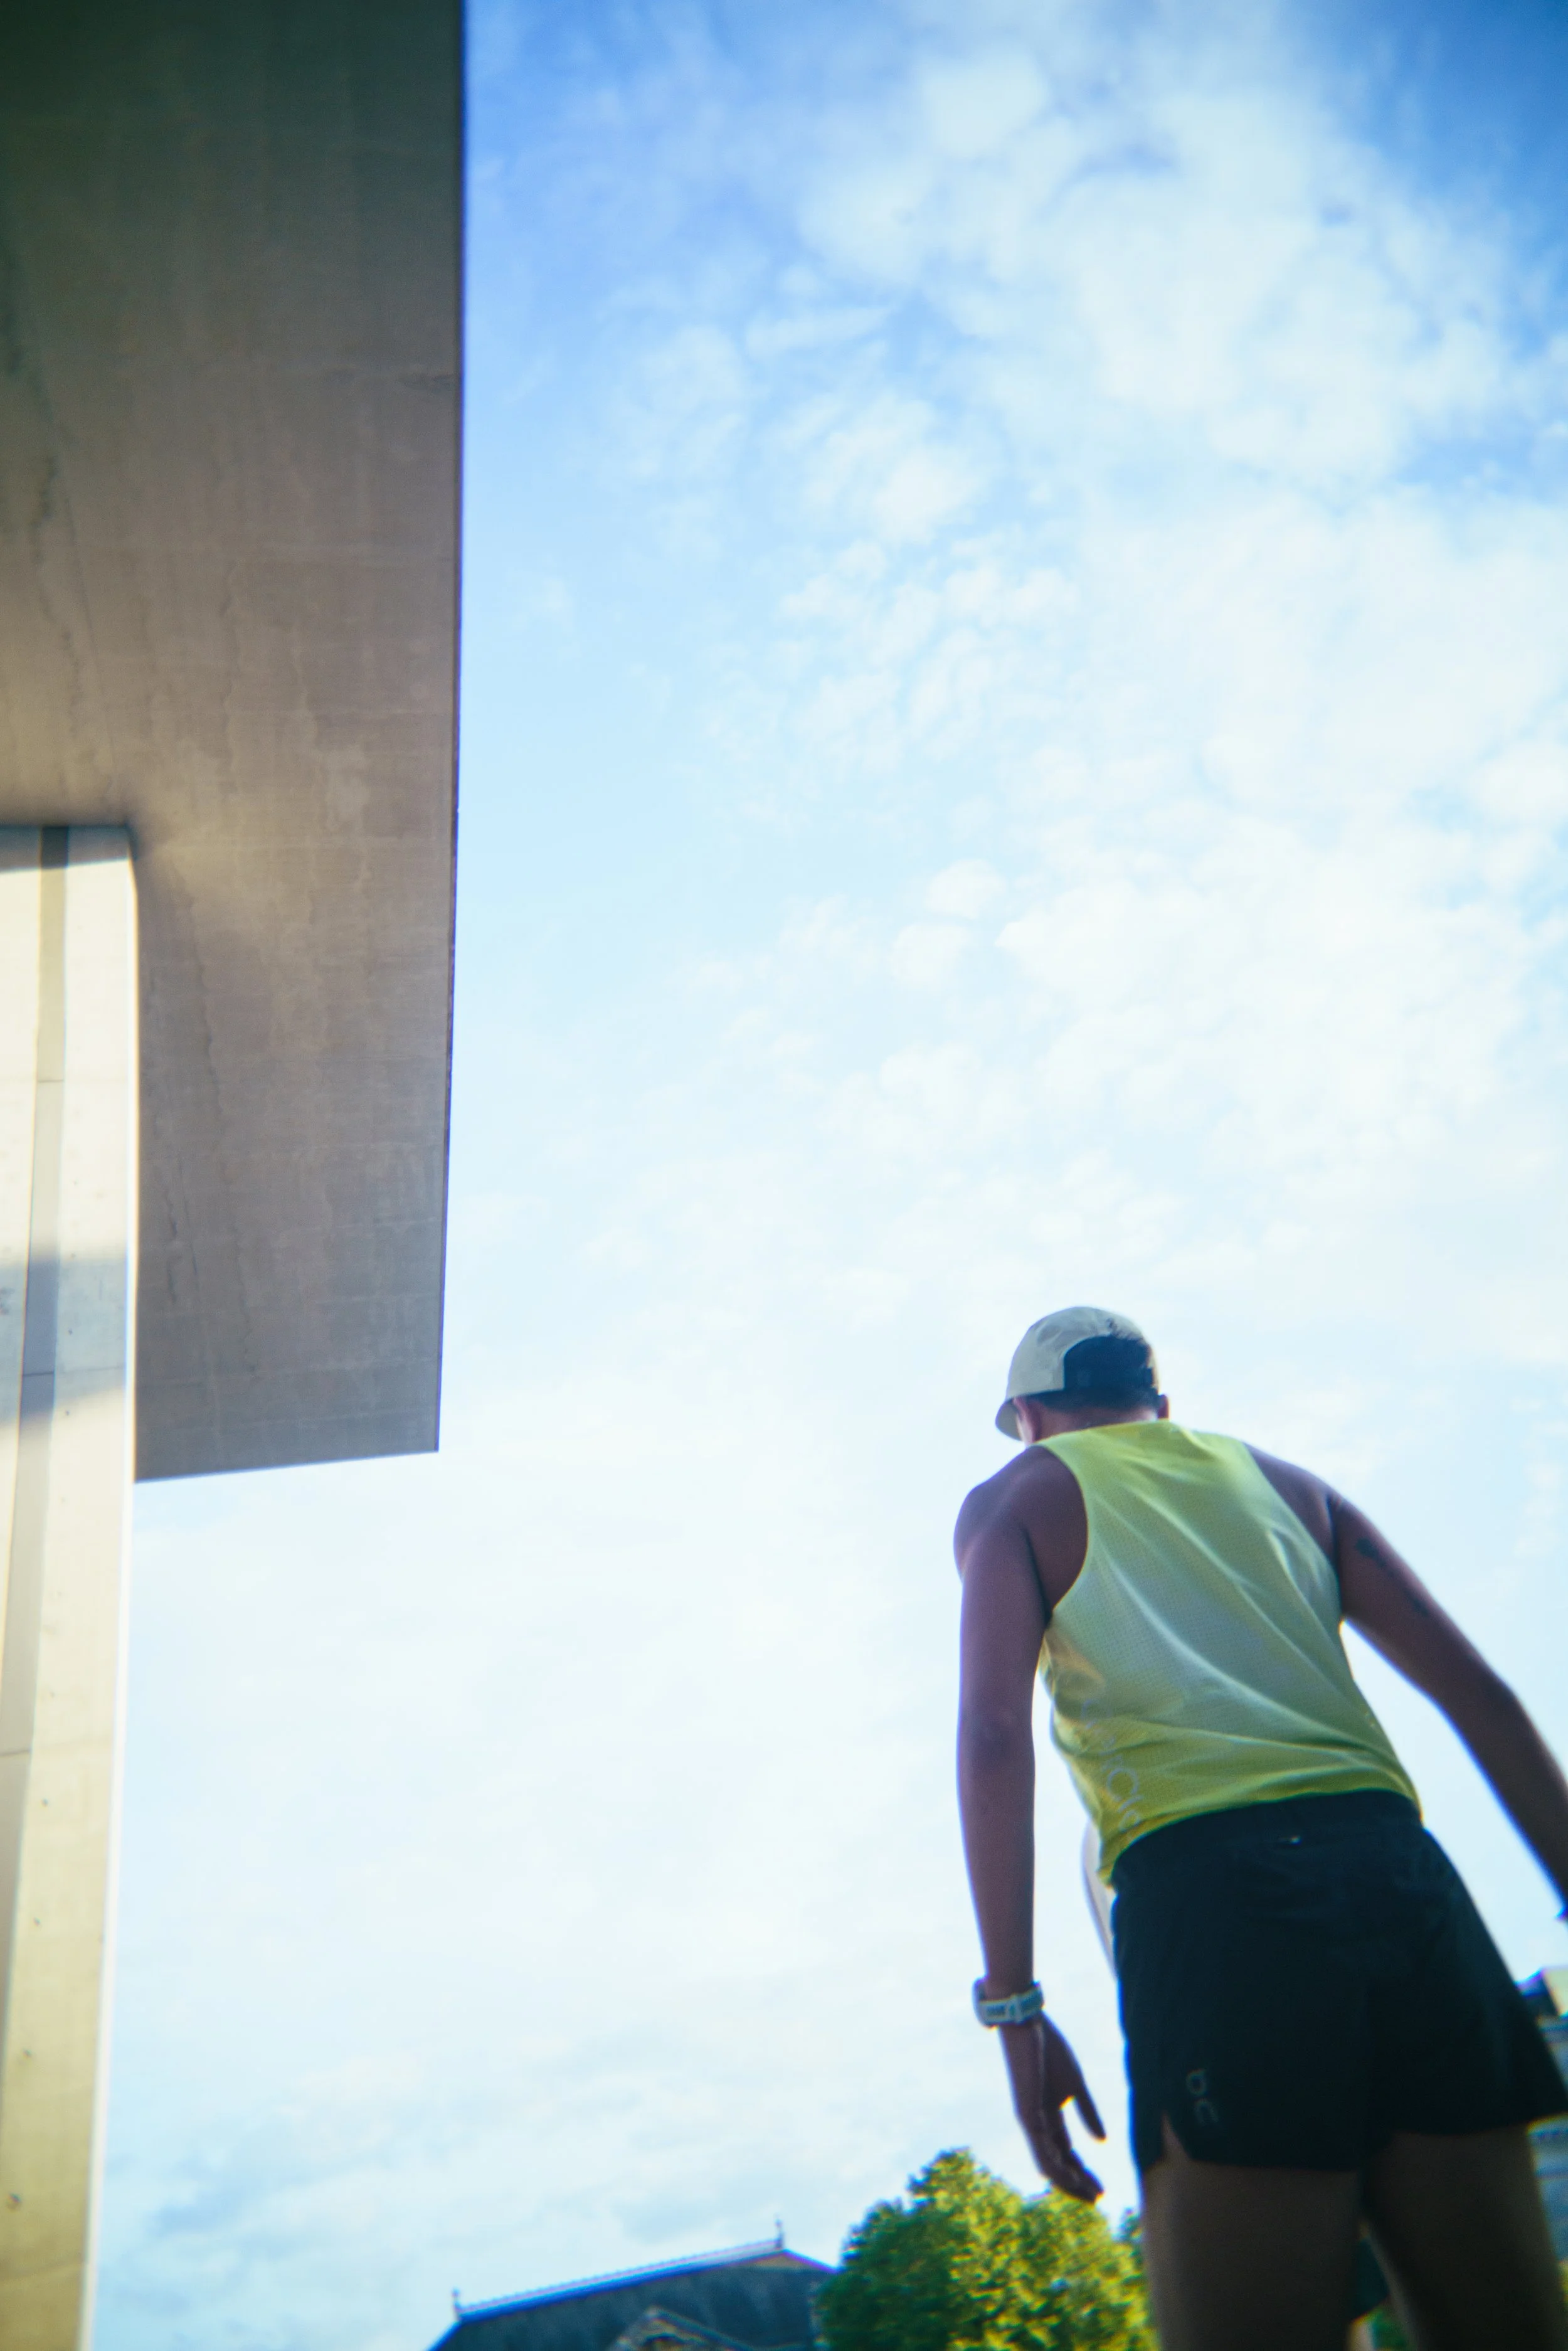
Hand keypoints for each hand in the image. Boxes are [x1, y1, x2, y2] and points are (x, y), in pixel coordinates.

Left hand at [998, 2013, 1105, 2199]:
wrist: (1026, 2023)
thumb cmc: (1048, 2048)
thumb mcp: (1075, 2083)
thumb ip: (1087, 2111)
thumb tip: (1102, 2140)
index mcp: (1049, 2116)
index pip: (1066, 2153)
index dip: (1083, 2172)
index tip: (1101, 2189)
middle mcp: (1038, 2124)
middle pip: (1058, 2163)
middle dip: (1077, 2183)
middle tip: (1098, 2198)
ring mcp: (1031, 2122)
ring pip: (1048, 2165)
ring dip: (1068, 2182)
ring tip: (1089, 2194)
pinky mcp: (1026, 2115)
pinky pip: (1040, 2151)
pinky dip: (1055, 2169)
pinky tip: (1069, 2179)